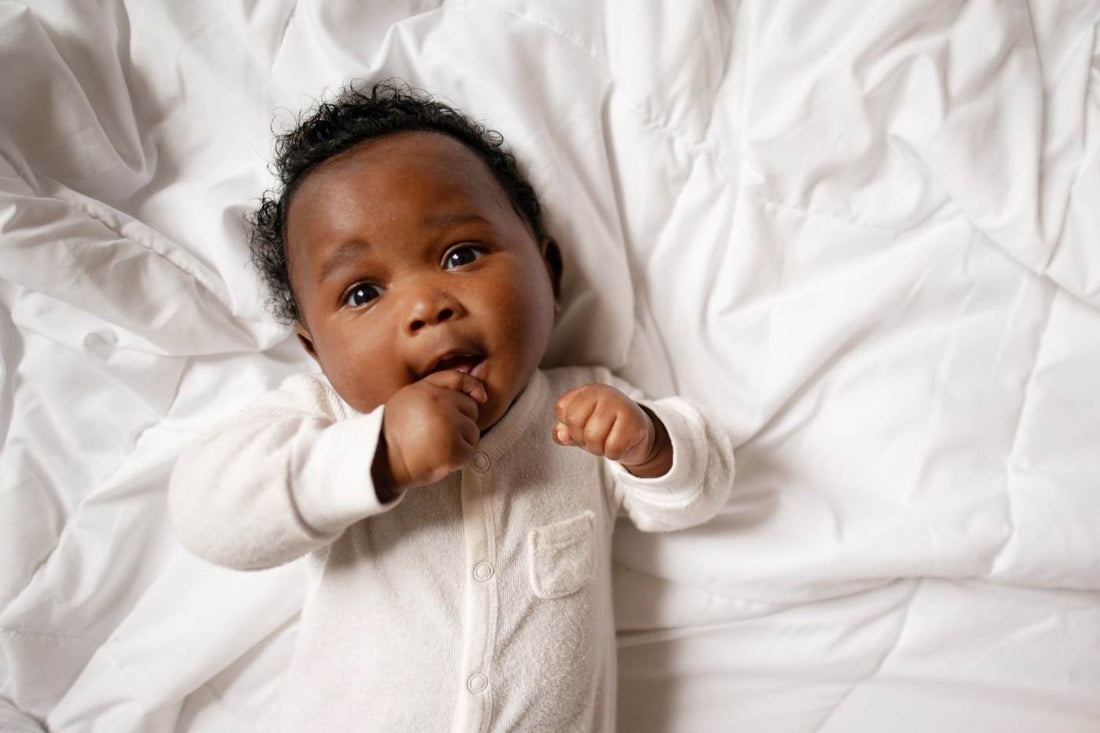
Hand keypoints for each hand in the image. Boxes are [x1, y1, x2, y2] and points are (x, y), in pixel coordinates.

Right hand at [373, 370, 486, 497]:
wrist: (380, 463)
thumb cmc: (396, 430)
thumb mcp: (410, 397)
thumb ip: (439, 385)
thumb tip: (481, 394)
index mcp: (428, 391)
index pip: (461, 380)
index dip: (470, 390)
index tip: (477, 398)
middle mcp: (440, 406)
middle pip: (471, 409)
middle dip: (460, 421)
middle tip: (437, 433)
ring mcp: (448, 429)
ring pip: (472, 432)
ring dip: (460, 441)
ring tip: (435, 446)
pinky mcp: (454, 452)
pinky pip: (469, 453)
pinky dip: (458, 460)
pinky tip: (439, 459)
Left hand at [553, 383, 672, 477]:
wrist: (637, 436)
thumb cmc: (604, 429)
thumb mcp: (580, 428)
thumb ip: (564, 431)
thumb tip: (561, 435)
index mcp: (587, 391)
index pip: (562, 409)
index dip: (569, 426)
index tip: (584, 426)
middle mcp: (604, 393)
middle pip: (575, 423)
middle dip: (582, 439)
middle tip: (596, 437)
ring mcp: (621, 405)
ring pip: (593, 437)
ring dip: (598, 449)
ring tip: (607, 441)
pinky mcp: (635, 423)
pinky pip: (612, 448)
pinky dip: (613, 454)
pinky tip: (620, 445)